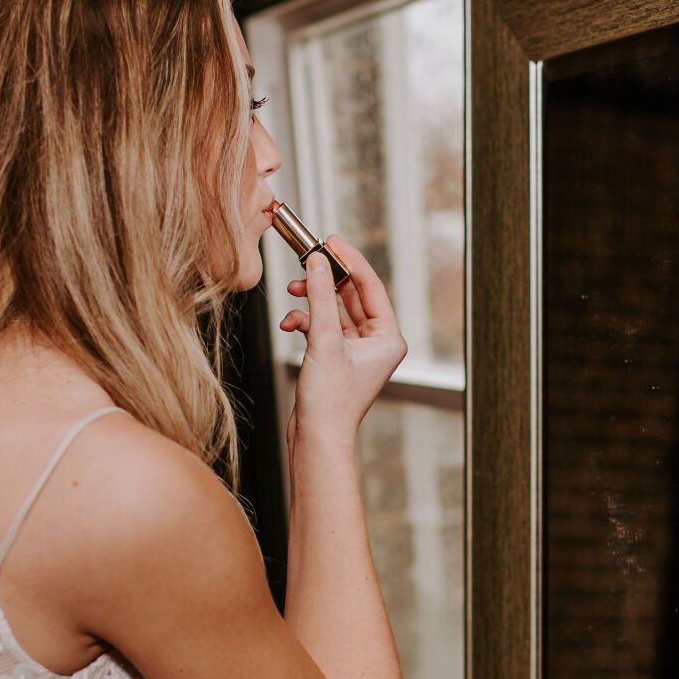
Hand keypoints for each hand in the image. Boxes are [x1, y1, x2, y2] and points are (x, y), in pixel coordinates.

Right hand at [278, 235, 406, 445]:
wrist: (317, 438)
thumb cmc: (330, 402)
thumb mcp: (323, 340)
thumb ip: (319, 297)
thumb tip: (317, 262)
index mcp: (389, 337)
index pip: (370, 285)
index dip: (350, 260)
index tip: (331, 240)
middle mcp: (377, 342)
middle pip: (350, 295)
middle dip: (324, 280)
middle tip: (306, 260)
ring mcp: (356, 350)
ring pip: (333, 309)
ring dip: (311, 302)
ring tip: (292, 293)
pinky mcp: (336, 357)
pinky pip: (322, 326)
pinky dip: (305, 321)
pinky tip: (289, 325)